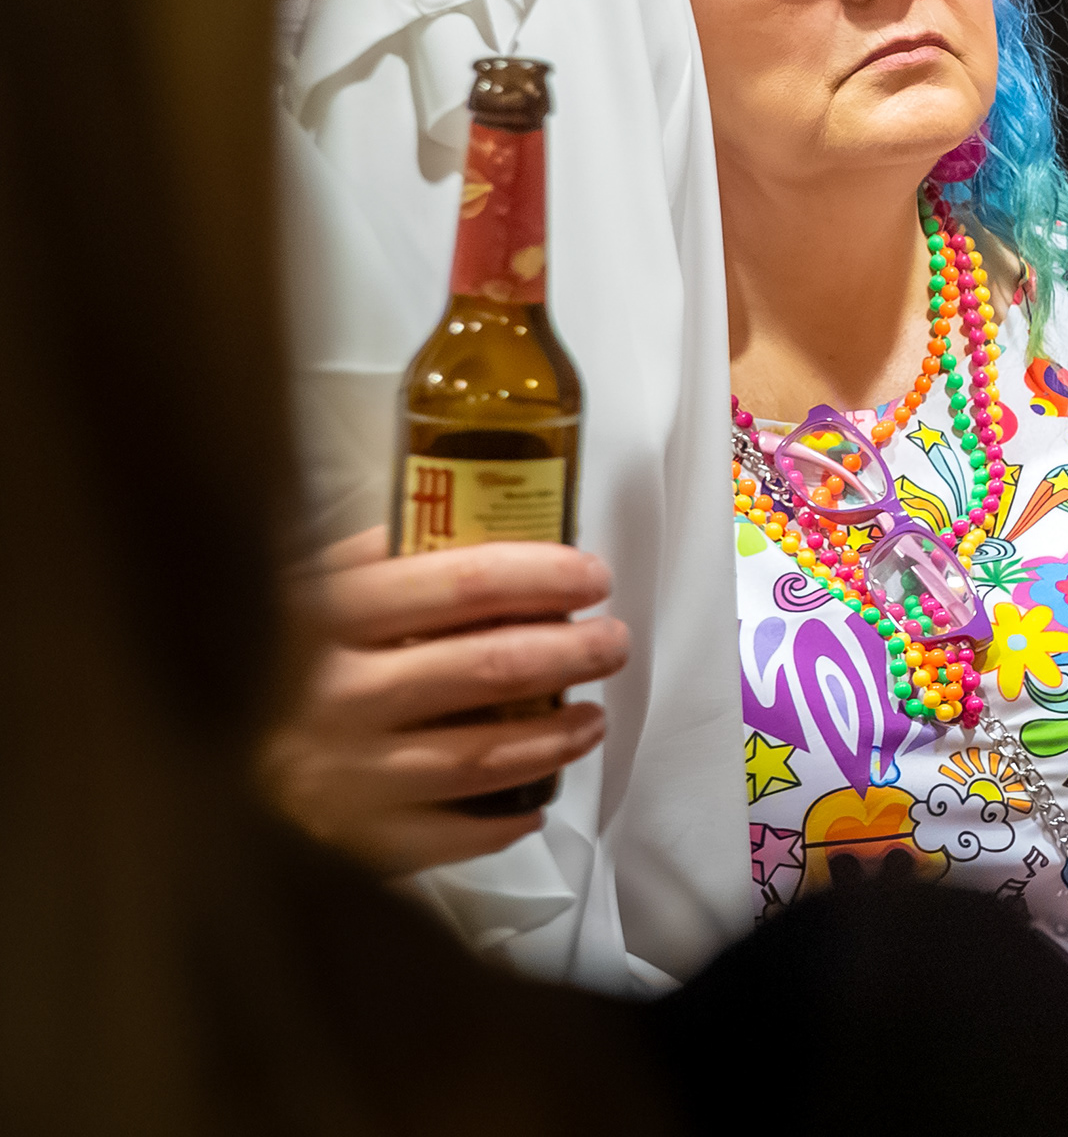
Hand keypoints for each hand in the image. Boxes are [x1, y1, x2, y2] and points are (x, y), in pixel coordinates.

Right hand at [258, 529, 625, 875]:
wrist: (169, 771)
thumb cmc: (250, 668)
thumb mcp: (285, 591)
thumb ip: (363, 554)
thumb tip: (457, 511)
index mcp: (321, 619)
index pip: (459, 584)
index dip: (541, 575)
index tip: (590, 575)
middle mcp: (335, 697)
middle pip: (490, 667)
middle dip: (572, 650)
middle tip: (611, 641)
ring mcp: (344, 775)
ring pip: (485, 754)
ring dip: (556, 735)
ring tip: (591, 718)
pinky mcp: (349, 843)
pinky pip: (450, 835)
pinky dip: (505, 818)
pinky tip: (535, 799)